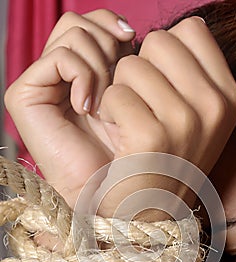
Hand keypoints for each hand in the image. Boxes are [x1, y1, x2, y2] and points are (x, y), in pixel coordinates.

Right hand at [4, 9, 134, 206]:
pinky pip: (61, 58)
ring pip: (72, 33)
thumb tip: (127, 29)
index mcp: (82, 72)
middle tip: (116, 85)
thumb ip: (122, 58)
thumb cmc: (124, 149)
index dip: (112, 26)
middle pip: (80, 22)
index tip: (131, 41)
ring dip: (98, 66)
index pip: (92, 23)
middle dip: (107, 45)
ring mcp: (40, 83)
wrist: (107, 188)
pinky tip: (86, 108)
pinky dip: (82, 77)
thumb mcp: (130, 94)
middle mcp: (57, 75)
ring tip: (102, 103)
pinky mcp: (25, 95)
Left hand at [97, 17, 235, 215]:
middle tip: (142, 108)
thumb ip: (188, 73)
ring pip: (131, 65)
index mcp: (228, 97)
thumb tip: (159, 38)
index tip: (159, 86)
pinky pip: (114, 94)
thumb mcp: (195, 118)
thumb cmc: (163, 160)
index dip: (164, 54)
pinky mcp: (152, 137)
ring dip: (121, 93)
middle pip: (159, 40)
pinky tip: (120, 139)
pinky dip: (108, 114)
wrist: (149, 214)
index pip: (191, 30)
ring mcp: (186, 121)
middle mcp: (214, 106)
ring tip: (131, 127)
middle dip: (140, 70)